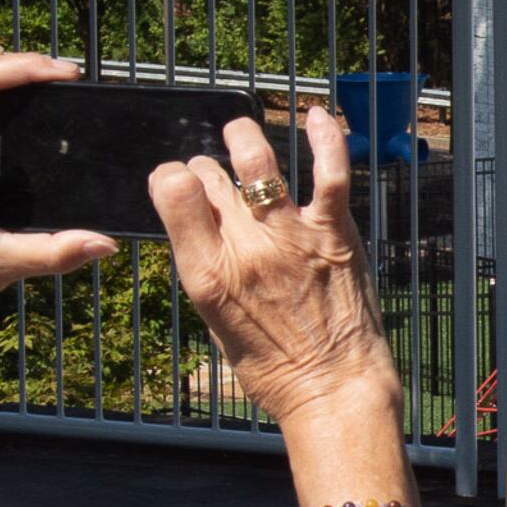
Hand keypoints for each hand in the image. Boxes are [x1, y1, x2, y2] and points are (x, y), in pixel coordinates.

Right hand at [149, 107, 397, 427]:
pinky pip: (330, 172)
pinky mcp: (335, 233)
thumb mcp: (216, 322)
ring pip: (259, 164)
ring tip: (241, 133)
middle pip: (212, 179)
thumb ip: (207, 268)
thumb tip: (200, 225)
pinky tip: (317, 116)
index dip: (171, 178)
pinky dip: (325, 138)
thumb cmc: (275, 368)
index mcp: (207, 274)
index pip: (172, 193)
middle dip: (206, 169)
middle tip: (213, 176)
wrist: (334, 389)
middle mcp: (246, 249)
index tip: (179, 181)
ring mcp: (292, 237)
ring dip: (244, 138)